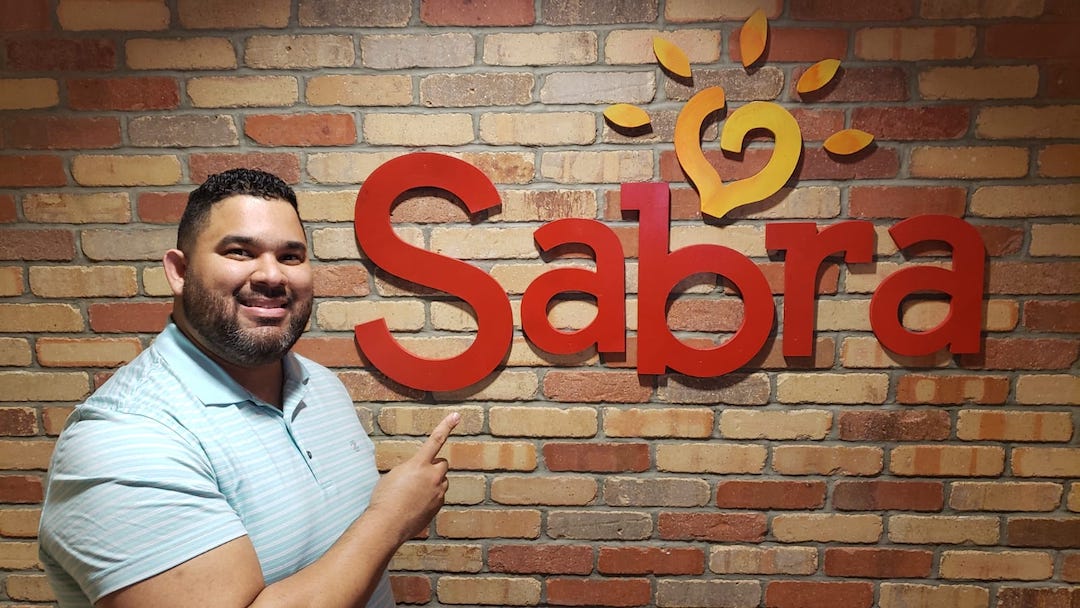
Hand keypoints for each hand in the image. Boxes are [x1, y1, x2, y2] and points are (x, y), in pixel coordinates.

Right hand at [366, 412, 459, 544]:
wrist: (387, 523)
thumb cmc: (384, 498)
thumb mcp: (393, 475)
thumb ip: (409, 469)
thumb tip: (416, 473)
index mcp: (419, 464)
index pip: (435, 440)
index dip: (446, 426)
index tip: (456, 415)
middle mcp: (432, 476)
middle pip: (442, 464)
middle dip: (434, 467)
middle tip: (418, 476)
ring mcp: (438, 492)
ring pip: (441, 481)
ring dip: (432, 483)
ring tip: (413, 494)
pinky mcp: (438, 506)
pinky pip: (438, 496)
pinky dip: (430, 497)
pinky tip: (414, 505)